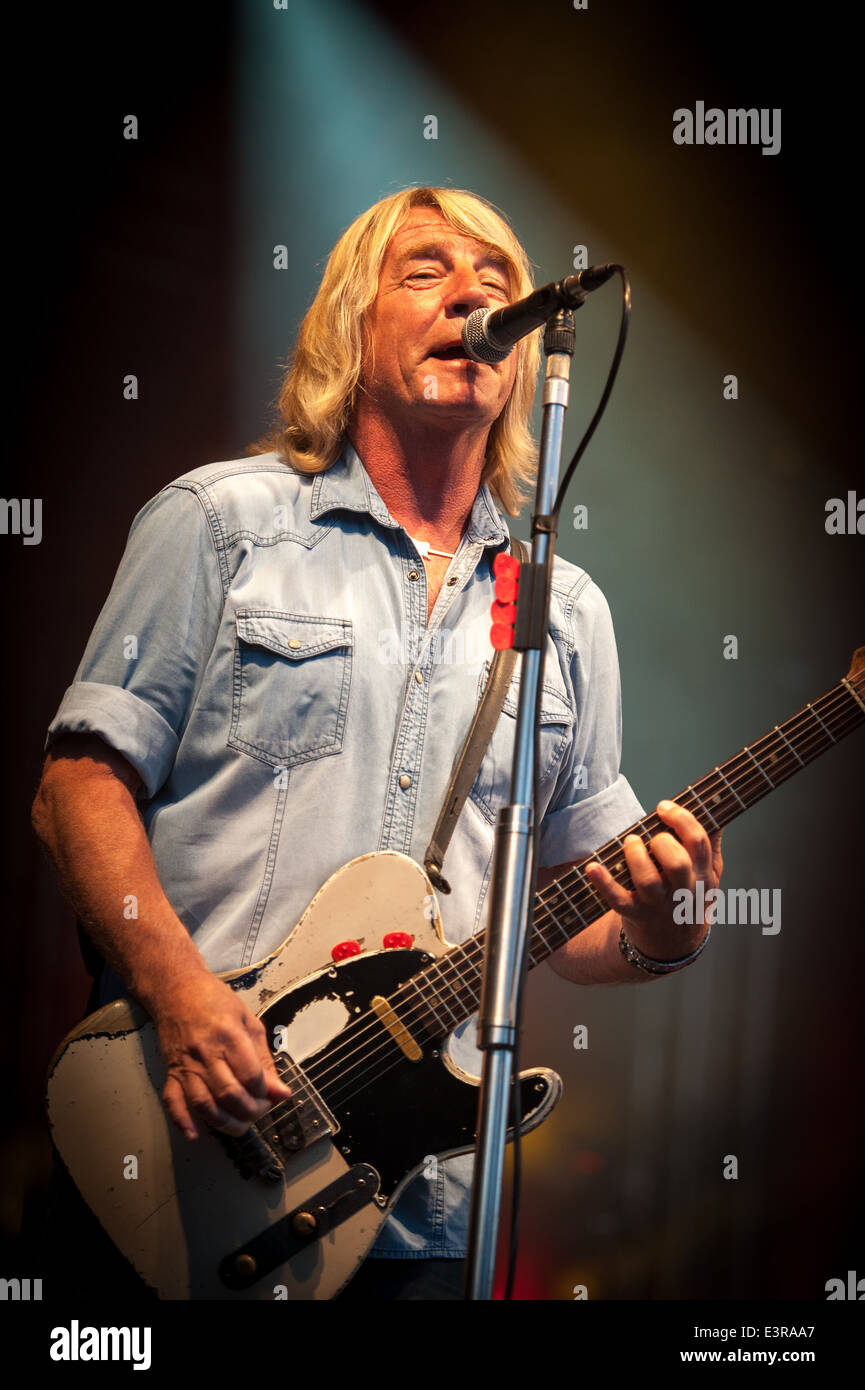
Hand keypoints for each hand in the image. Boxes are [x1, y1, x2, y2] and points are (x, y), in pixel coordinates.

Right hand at [150, 970, 291, 1139]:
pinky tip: (195, 1134)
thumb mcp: (248, 1021)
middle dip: (249, 1111)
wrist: (176, 990)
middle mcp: (206, 1052)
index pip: (250, 1075)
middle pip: (228, 1094)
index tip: (272, 1094)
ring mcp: (186, 1065)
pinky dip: (183, 1121)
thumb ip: (264, 1058)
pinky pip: (173, 1101)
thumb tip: (280, 1091)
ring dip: (224, 1123)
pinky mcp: (171, 1072)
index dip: (265, 1092)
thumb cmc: (214, 1000)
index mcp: (229, 1035)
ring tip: (240, 1126)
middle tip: (259, 1111)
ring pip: (203, 1103)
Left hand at [584, 800, 723, 961]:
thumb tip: (715, 807)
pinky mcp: (635, 915)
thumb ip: (711, 842)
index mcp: (703, 874)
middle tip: (652, 836)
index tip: (663, 807)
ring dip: (636, 858)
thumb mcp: (709, 874)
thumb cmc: (690, 897)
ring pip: (648, 882)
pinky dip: (604, 884)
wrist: (676, 945)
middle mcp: (683, 891)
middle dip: (663, 843)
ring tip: (631, 842)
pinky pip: (618, 900)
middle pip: (678, 864)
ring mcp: (658, 905)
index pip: (698, 842)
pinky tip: (592, 867)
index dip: (681, 819)